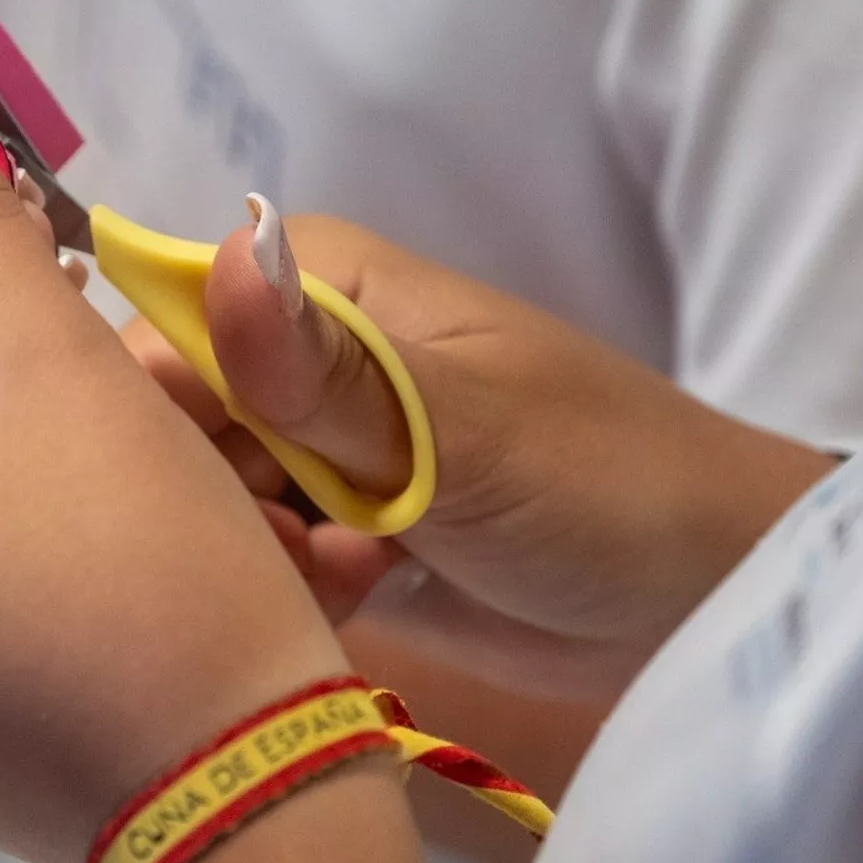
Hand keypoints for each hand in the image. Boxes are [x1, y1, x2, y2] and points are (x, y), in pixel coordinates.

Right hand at [126, 206, 837, 698]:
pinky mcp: (330, 534)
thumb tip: (223, 264)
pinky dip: (298, 589)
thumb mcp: (459, 426)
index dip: (160, 411)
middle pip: (172, 430)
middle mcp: (294, 361)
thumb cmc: (595, 481)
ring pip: (208, 506)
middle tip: (302, 538)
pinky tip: (367, 596)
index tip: (226, 477)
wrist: (701, 597)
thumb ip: (326, 369)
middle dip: (223, 499)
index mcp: (313, 287)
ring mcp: (311, 452)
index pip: (162, 329)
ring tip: (358, 572)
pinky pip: (256, 562)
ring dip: (266, 555)